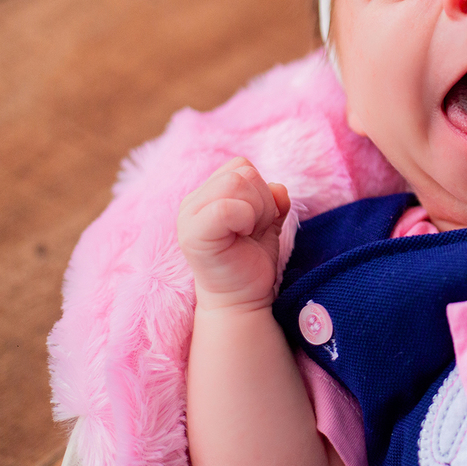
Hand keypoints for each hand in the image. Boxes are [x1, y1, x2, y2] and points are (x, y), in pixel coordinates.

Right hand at [177, 157, 290, 311]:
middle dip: (262, 202)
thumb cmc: (251, 259)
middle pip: (242, 173)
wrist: (241, 299)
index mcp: (207, 193)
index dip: (260, 191)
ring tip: (246, 234)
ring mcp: (188, 217)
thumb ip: (273, 198)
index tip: (256, 221)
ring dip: (256, 211)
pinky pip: (227, 207)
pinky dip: (245, 219)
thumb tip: (278, 188)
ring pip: (236, 184)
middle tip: (252, 231)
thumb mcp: (268, 221)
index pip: (242, 166)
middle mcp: (192, 201)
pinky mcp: (192, 235)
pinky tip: (242, 237)